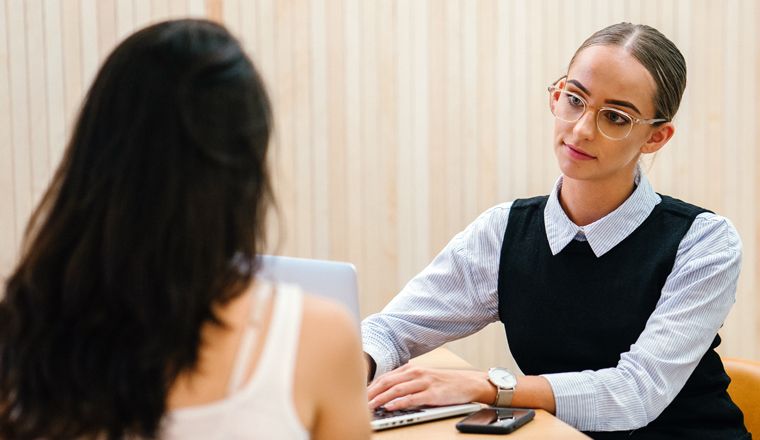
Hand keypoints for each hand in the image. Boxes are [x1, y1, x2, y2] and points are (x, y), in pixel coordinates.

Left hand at [367, 364, 494, 410]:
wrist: (468, 383)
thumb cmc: (445, 383)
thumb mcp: (423, 377)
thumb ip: (406, 380)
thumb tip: (387, 389)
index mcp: (411, 369)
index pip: (385, 377)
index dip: (371, 386)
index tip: (358, 394)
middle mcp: (416, 373)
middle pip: (388, 382)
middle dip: (372, 392)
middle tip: (359, 402)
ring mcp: (424, 383)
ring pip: (397, 390)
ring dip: (381, 398)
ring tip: (369, 406)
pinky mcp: (433, 394)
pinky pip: (412, 398)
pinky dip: (399, 402)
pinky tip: (390, 407)